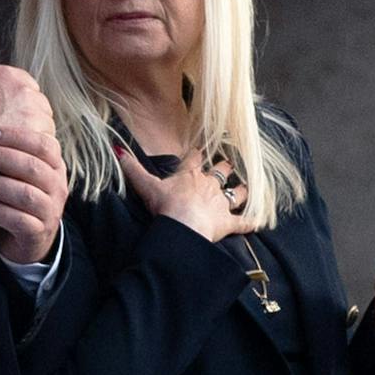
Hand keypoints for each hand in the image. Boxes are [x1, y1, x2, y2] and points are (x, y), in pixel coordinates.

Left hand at [0, 125, 68, 263]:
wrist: (29, 239)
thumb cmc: (19, 197)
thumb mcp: (21, 173)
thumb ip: (11, 153)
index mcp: (55, 167)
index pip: (43, 145)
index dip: (16, 136)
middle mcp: (57, 187)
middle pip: (32, 167)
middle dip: (0, 157)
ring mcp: (50, 211)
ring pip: (25, 194)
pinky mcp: (38, 232)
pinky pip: (18, 220)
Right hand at [117, 145, 254, 243]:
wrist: (183, 226)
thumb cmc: (166, 205)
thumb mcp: (146, 186)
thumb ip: (132, 168)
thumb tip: (117, 149)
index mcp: (190, 175)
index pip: (195, 158)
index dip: (197, 153)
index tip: (199, 150)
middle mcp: (209, 186)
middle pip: (222, 171)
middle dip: (225, 168)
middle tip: (227, 166)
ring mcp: (221, 204)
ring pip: (238, 193)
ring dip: (241, 191)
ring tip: (243, 189)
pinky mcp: (228, 222)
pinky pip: (244, 222)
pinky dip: (251, 222)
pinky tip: (257, 222)